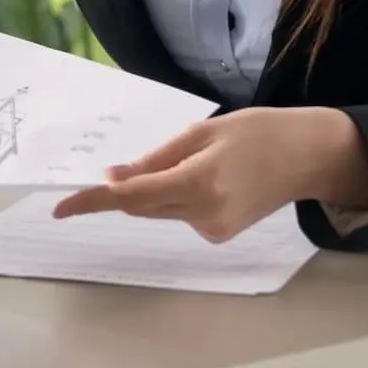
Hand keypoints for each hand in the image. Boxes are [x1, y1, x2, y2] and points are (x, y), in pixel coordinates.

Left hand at [50, 106, 367, 242]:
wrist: (306, 156)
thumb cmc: (255, 132)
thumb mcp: (201, 133)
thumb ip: (155, 159)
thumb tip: (113, 177)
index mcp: (198, 183)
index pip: (131, 196)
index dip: (93, 201)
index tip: (61, 207)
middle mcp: (204, 214)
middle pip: (140, 205)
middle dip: (120, 189)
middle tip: (114, 167)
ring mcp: (214, 230)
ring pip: (158, 210)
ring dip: (152, 189)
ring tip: (193, 160)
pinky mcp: (220, 235)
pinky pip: (178, 214)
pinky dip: (174, 196)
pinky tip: (206, 178)